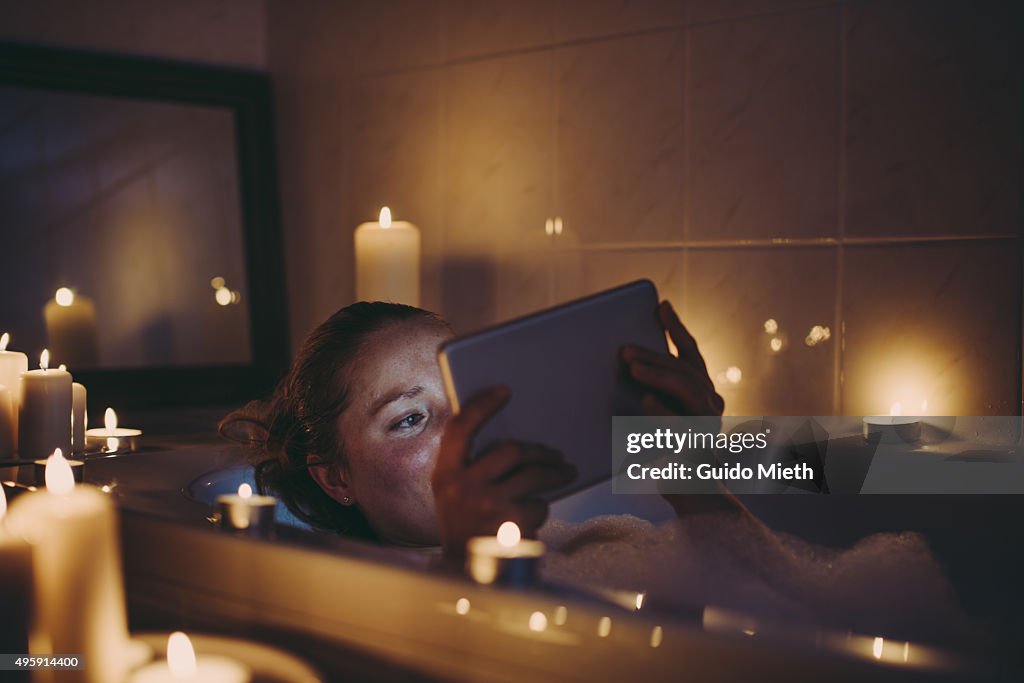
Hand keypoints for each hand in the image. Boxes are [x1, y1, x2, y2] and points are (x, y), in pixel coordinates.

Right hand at [431, 386, 576, 555]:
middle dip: (540, 451)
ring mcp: (487, 505)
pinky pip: (538, 504)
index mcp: (444, 475)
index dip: (482, 406)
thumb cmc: (464, 528)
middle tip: (557, 455)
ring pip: (532, 476)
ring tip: (566, 473)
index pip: (461, 429)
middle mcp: (462, 487)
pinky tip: (536, 515)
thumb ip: (469, 468)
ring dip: (554, 474)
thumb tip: (515, 443)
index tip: (504, 390)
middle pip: (512, 450)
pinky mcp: (511, 524)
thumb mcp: (452, 495)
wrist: (465, 576)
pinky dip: (542, 508)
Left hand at [623, 301, 737, 515]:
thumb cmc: (665, 452)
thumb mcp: (657, 413)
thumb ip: (653, 389)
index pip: (691, 354)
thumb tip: (626, 359)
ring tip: (632, 367)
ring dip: (658, 375)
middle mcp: (712, 406)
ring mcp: (708, 427)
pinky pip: (682, 425)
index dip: (676, 329)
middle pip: (685, 370)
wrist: (689, 494)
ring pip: (688, 390)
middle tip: (625, 349)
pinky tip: (645, 400)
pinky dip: (664, 412)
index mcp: (704, 392)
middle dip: (654, 355)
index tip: (660, 306)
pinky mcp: (699, 449)